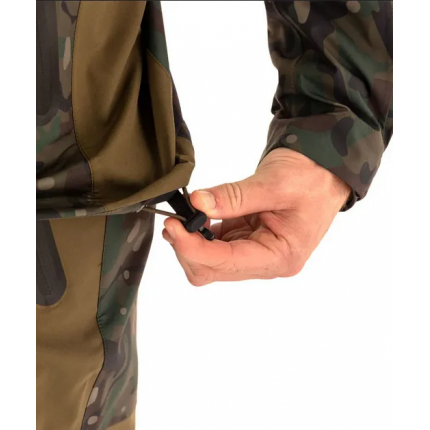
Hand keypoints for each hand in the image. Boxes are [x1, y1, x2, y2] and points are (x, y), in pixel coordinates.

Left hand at [162, 148, 349, 285]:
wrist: (324, 169)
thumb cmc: (312, 176)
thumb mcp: (274, 183)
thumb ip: (234, 197)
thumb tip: (197, 202)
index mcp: (280, 256)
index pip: (226, 263)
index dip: (193, 247)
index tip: (173, 225)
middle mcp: (267, 262)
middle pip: (214, 270)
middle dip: (189, 248)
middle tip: (174, 221)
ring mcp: (257, 253)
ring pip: (212, 262)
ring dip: (192, 242)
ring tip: (181, 217)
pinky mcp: (248, 240)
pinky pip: (217, 245)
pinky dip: (201, 233)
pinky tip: (196, 216)